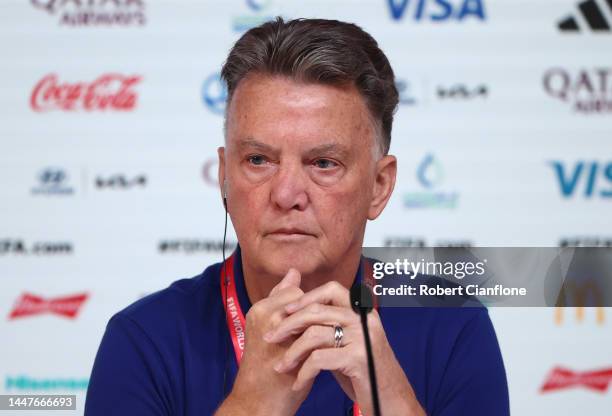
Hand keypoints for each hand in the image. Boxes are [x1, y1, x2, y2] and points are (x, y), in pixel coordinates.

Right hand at [216, 269, 311, 415]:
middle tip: (314, 331)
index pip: (294, 292)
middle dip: (313, 316)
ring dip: (318, 328)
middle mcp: (267, 317)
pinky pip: (316, 336)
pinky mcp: (293, 350)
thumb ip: (280, 298)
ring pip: (311, 317)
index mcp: (260, 310)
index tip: (309, 320)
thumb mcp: (269, 326)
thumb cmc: (264, 364)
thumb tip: (294, 272)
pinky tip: (324, 350)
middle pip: (304, 302)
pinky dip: (323, 342)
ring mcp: (280, 333)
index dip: (305, 307)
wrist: (257, 401)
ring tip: (319, 342)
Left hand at [265, 281, 425, 415]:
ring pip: (313, 335)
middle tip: (270, 337)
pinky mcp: (359, 359)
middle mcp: (365, 321)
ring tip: (280, 366)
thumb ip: (330, 325)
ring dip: (291, 352)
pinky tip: (298, 383)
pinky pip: (318, 359)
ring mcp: (363, 338)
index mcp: (363, 312)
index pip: (332, 290)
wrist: (390, 401)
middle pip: (317, 311)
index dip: (306, 296)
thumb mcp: (348, 343)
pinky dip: (303, 372)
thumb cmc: (364, 373)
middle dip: (288, 324)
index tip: (286, 310)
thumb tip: (298, 310)